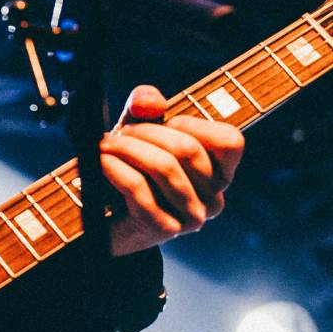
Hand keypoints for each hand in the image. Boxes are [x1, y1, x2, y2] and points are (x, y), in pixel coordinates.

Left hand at [100, 84, 245, 256]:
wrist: (107, 218)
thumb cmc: (132, 167)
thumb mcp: (140, 128)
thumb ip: (146, 104)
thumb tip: (150, 102)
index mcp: (220, 175)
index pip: (230, 142)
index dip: (194, 124)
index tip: (166, 123)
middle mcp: (213, 200)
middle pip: (188, 150)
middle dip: (146, 131)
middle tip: (120, 133)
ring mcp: (192, 218)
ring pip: (164, 167)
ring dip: (127, 149)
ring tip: (105, 145)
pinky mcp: (163, 229)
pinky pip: (139, 188)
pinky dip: (115, 169)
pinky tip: (102, 162)